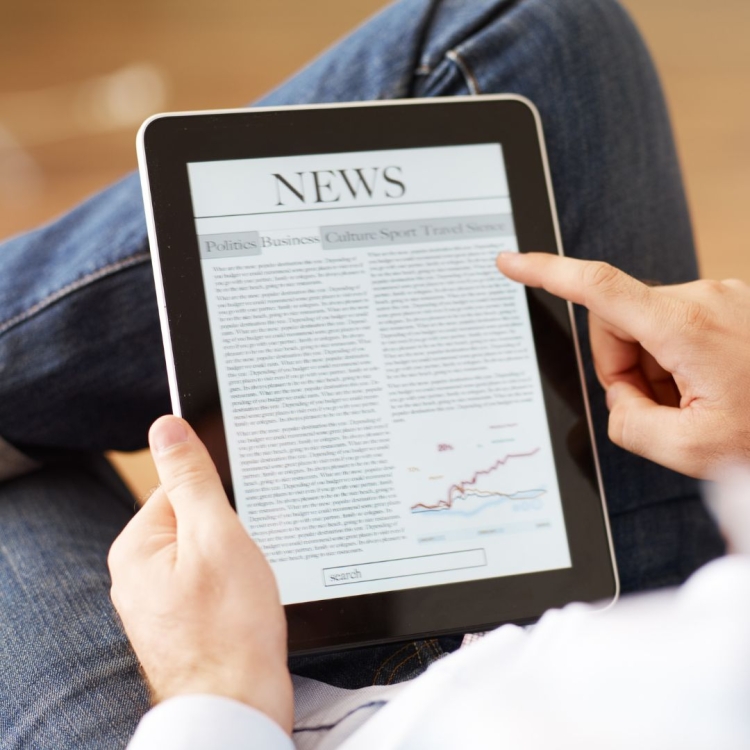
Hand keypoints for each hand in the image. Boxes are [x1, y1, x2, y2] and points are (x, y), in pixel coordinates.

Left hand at [108, 416, 292, 732]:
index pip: (179, 489)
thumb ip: (191, 478)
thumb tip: (167, 427)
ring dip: (233, 562)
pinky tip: (243, 606)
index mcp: (136, 547)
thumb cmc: (231, 626)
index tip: (239, 522)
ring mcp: (157, 603)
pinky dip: (230, 588)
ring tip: (245, 589)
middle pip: (194, 522)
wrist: (239, 704)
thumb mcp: (216, 535)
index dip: (219, 501)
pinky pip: (207, 584)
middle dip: (228, 535)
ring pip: (206, 555)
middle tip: (244, 563)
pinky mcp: (180, 624)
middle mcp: (137, 575)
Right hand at [497, 252, 749, 478]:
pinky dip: (678, 361)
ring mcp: (721, 298)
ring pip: (647, 329)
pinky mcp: (730, 304)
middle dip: (625, 368)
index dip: (544, 272)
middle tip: (661, 406)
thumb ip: (628, 425)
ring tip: (697, 400)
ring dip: (656, 369)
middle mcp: (703, 297)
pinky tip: (712, 387)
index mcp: (684, 325)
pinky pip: (677, 328)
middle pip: (618, 323)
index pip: (595, 286)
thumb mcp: (689, 450)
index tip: (511, 261)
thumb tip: (620, 399)